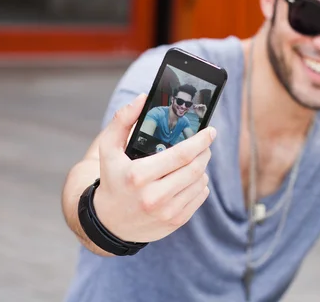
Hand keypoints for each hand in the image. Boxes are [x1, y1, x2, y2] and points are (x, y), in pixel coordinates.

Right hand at [93, 94, 215, 242]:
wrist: (109, 223)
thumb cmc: (112, 179)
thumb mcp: (109, 149)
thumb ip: (122, 120)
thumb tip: (142, 97)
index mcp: (138, 176)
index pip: (181, 155)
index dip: (200, 141)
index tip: (211, 131)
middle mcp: (153, 197)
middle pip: (195, 168)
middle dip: (204, 152)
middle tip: (204, 144)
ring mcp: (166, 212)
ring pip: (200, 182)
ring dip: (202, 168)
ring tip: (193, 161)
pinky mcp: (175, 221)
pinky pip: (200, 197)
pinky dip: (200, 184)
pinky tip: (190, 179)